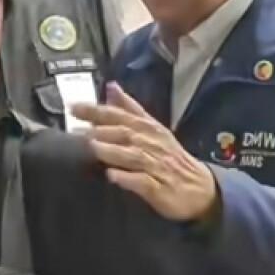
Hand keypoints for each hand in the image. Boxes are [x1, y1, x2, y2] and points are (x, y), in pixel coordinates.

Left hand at [72, 85, 217, 222]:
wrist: (201, 188)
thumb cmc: (170, 157)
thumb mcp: (152, 128)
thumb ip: (130, 108)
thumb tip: (111, 86)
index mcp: (149, 128)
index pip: (121, 115)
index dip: (97, 110)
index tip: (74, 107)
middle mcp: (152, 144)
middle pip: (126, 133)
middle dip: (102, 129)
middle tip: (79, 130)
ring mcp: (157, 166)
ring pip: (133, 155)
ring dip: (112, 150)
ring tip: (93, 147)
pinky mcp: (159, 188)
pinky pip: (143, 181)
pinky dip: (127, 178)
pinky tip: (112, 176)